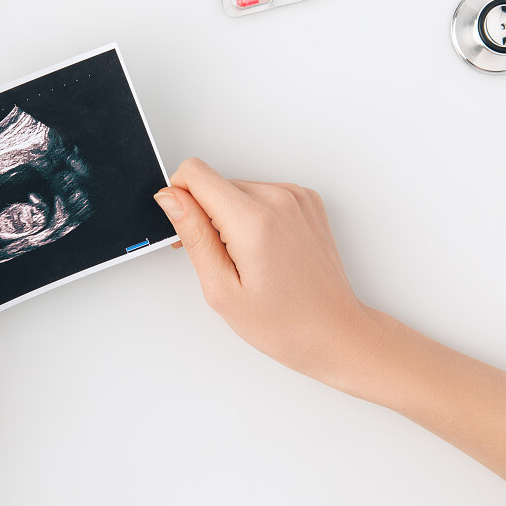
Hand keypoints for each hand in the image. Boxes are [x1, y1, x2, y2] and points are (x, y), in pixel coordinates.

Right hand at [153, 158, 377, 393]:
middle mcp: (279, 198)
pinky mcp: (307, 200)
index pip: (194, 173)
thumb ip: (193, 234)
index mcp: (254, 220)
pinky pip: (262, 195)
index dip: (180, 199)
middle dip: (206, 216)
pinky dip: (255, 217)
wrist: (334, 331)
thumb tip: (171, 197)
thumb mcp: (221, 288)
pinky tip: (265, 251)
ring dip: (231, 218)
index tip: (190, 233)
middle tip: (222, 261)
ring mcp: (297, 196)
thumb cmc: (283, 322)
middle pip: (215, 183)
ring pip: (237, 189)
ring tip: (248, 260)